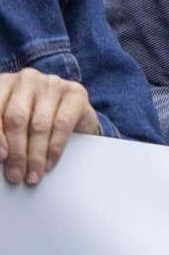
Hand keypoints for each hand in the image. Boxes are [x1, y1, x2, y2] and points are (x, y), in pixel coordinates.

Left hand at [0, 70, 99, 184]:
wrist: (69, 115)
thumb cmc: (30, 123)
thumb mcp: (9, 127)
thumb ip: (3, 136)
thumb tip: (3, 158)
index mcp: (3, 84)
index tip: (1, 158)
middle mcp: (26, 79)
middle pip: (17, 118)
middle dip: (17, 152)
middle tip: (16, 175)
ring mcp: (52, 83)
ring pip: (40, 124)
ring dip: (35, 156)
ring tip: (33, 175)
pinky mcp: (76, 92)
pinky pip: (63, 123)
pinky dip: (55, 148)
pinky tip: (50, 162)